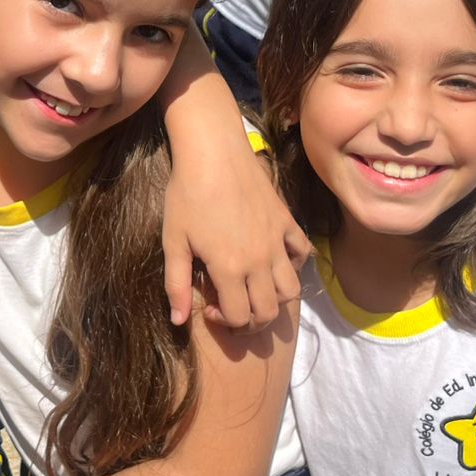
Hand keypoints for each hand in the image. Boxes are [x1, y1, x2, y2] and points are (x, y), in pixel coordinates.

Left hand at [162, 136, 309, 329]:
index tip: (209, 307)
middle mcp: (259, 261)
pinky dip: (294, 266)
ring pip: (291, 290)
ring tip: (255, 290)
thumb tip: (178, 322)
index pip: (240, 317)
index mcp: (230, 268)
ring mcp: (277, 241)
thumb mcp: (173, 241)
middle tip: (233, 309)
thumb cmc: (186, 195)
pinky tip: (274, 262)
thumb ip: (176, 284)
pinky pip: (302, 254)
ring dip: (275, 300)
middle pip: (268, 312)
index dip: (225, 322)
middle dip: (251, 322)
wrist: (214, 152)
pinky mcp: (287, 222)